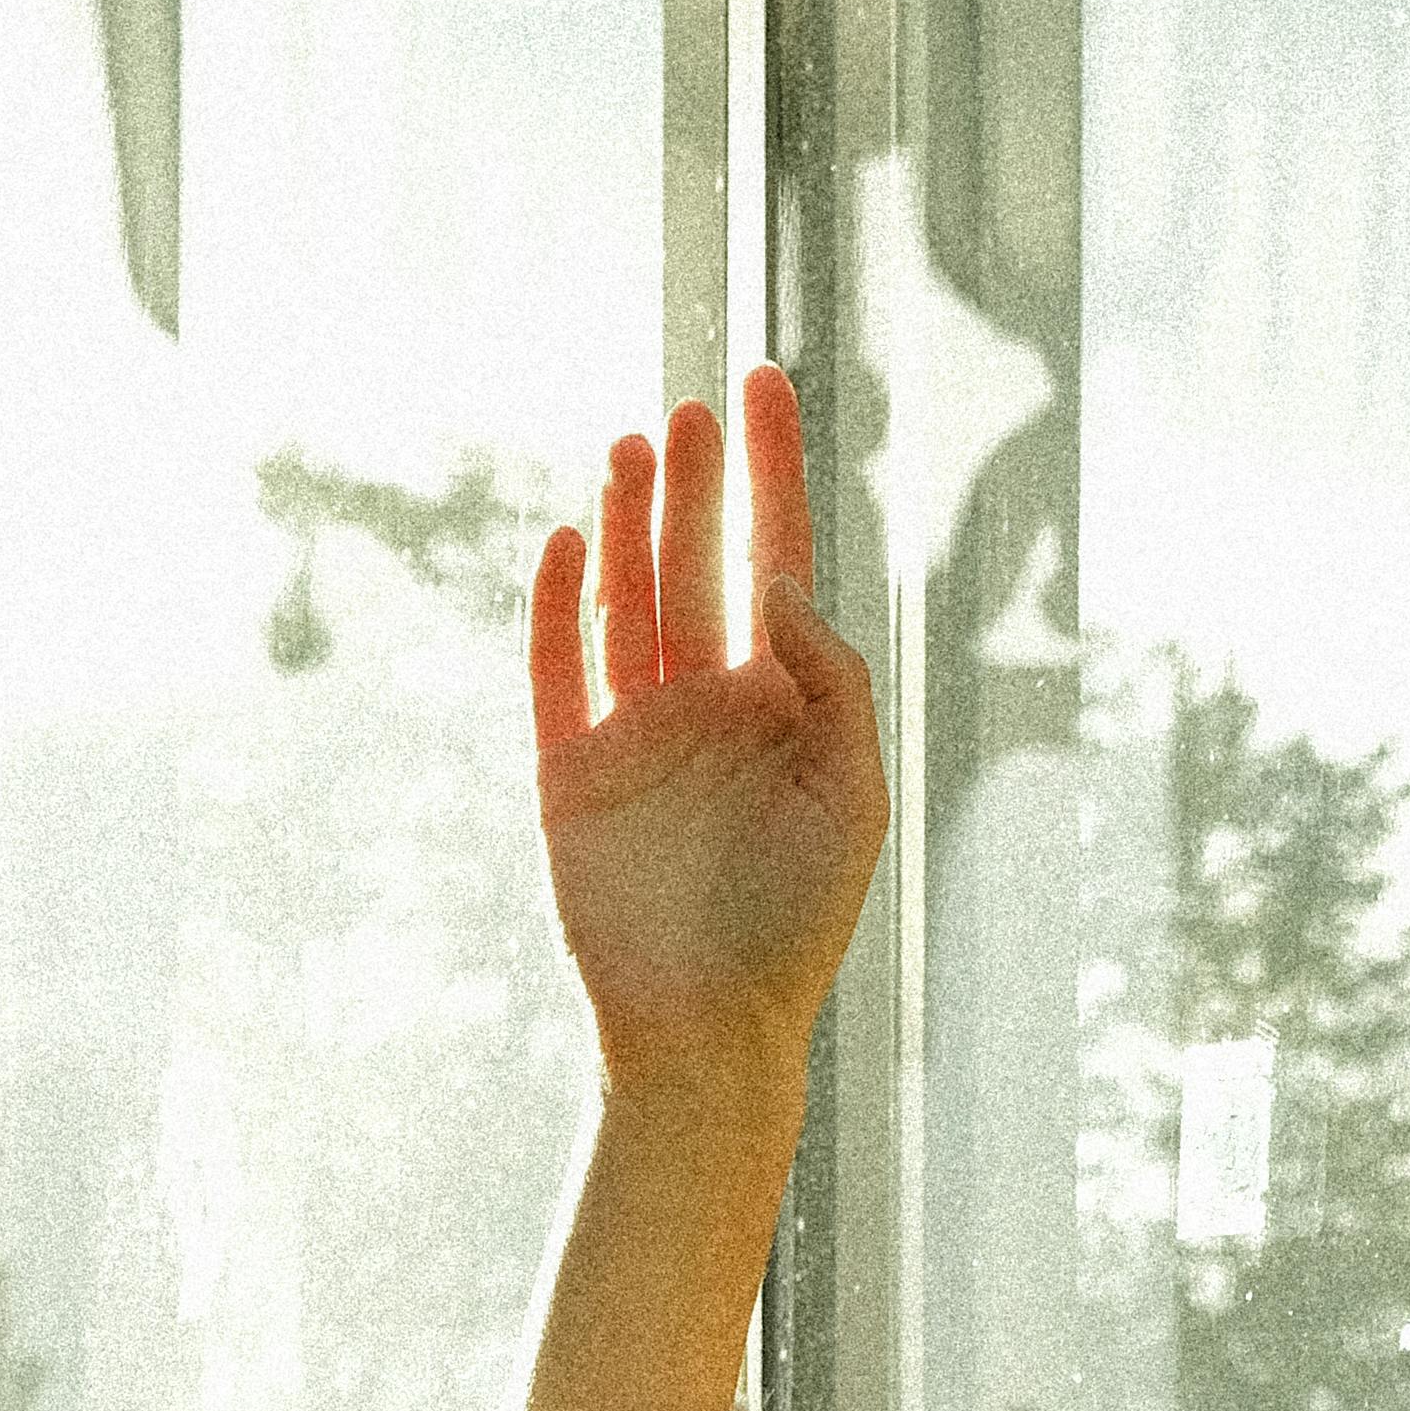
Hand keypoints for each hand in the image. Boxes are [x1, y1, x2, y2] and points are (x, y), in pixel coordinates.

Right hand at [531, 369, 889, 1104]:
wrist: (708, 1027)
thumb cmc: (797, 925)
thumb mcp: (854, 795)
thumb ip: (831, 680)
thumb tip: (780, 582)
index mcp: (784, 703)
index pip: (776, 557)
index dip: (772, 471)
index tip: (764, 383)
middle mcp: (709, 704)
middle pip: (696, 563)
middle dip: (696, 484)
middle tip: (693, 408)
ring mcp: (635, 733)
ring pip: (626, 600)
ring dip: (626, 522)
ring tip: (634, 447)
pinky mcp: (571, 772)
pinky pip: (556, 669)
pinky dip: (555, 604)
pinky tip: (563, 540)